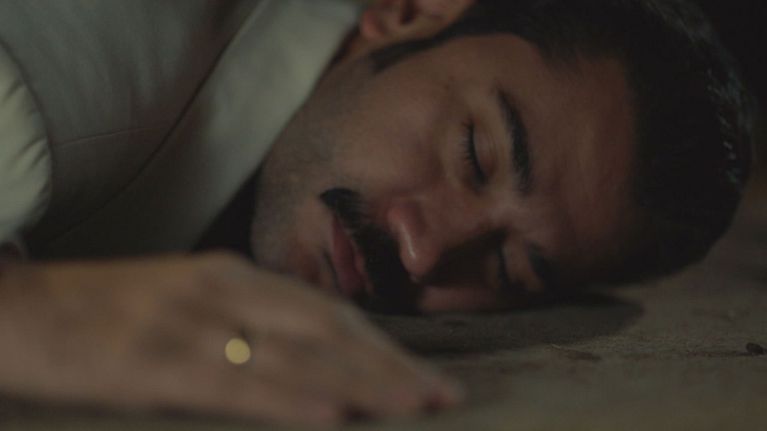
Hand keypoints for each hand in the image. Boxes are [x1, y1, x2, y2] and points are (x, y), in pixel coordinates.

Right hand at [0, 252, 460, 424]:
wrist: (17, 308)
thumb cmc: (106, 311)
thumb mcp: (184, 300)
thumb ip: (242, 317)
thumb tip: (306, 356)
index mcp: (231, 275)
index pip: (326, 311)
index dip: (381, 343)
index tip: (424, 372)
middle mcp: (222, 290)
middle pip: (325, 331)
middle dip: (389, 365)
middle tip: (444, 396)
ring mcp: (189, 323)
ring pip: (293, 356)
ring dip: (361, 383)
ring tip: (414, 406)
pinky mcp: (151, 360)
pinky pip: (233, 384)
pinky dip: (288, 400)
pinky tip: (333, 417)